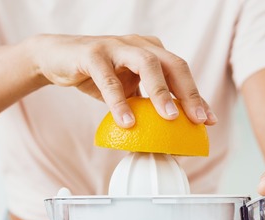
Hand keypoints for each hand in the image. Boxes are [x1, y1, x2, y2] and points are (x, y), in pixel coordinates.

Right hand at [27, 34, 216, 127]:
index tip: (208, 121)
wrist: (56, 57)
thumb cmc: (94, 74)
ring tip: (169, 118)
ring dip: (161, 92)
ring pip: (147, 64)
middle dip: (188, 93)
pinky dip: (119, 102)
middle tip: (197, 119)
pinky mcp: (92, 54)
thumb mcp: (124, 88)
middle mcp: (138, 44)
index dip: (196, 95)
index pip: (180, 72)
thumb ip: (143, 100)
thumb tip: (164, 131)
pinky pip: (109, 80)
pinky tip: (127, 122)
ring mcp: (116, 46)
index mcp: (150, 50)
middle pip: (172, 64)